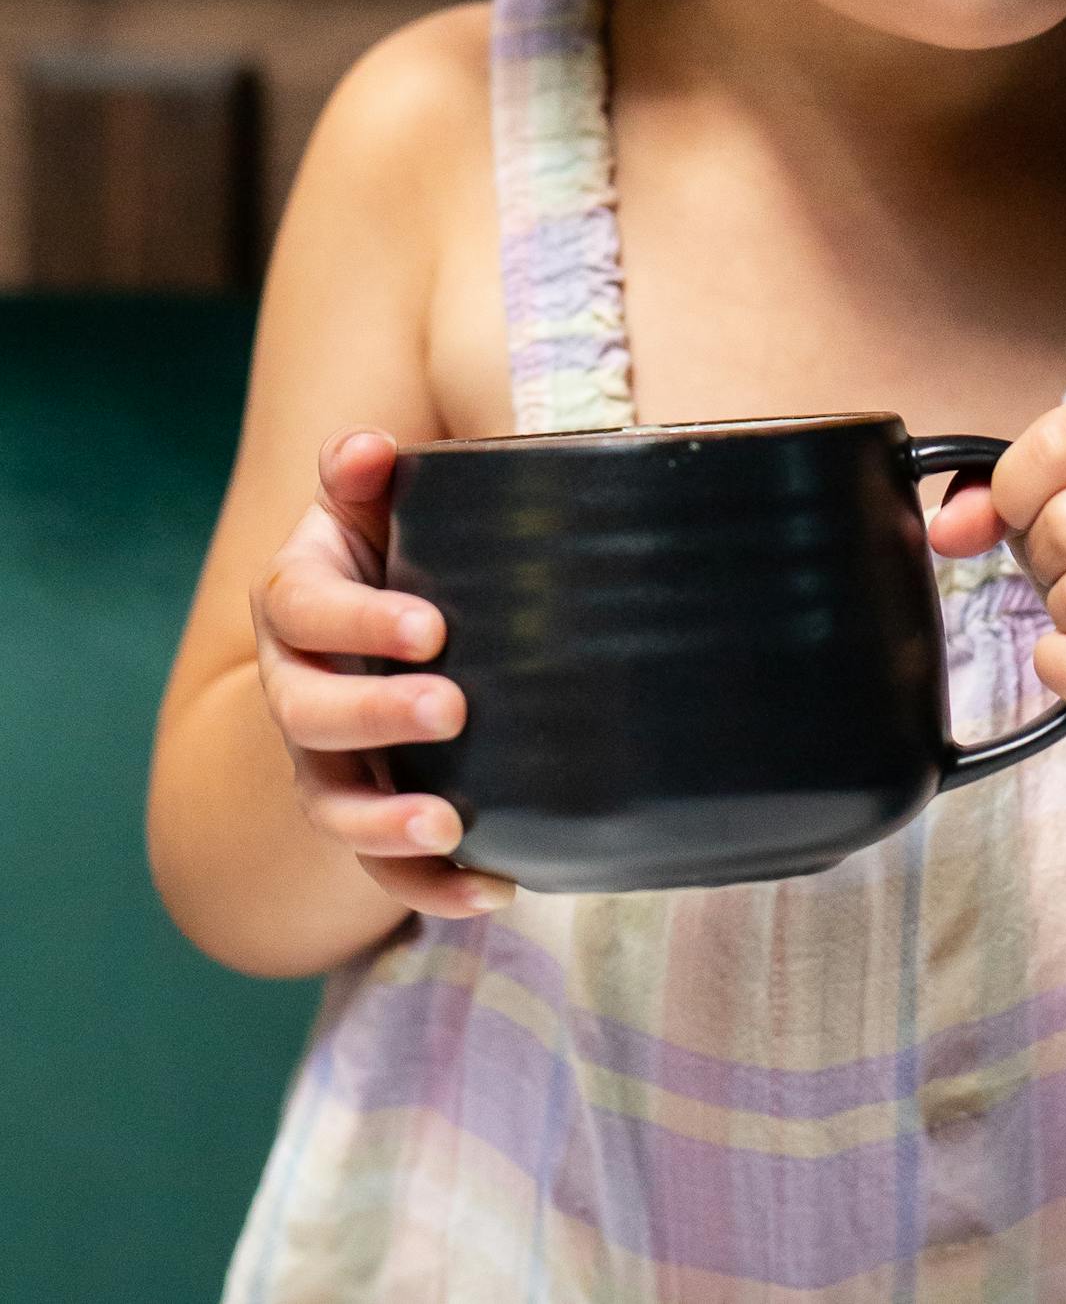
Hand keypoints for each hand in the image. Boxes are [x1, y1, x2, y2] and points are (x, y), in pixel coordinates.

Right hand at [250, 428, 513, 918]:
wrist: (384, 626)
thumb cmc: (392, 547)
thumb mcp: (374, 504)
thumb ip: (364, 473)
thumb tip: (366, 449)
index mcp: (296, 602)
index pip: (304, 610)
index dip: (359, 621)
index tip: (432, 627)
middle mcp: (296, 687)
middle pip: (309, 714)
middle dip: (375, 717)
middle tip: (452, 709)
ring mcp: (326, 761)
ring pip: (333, 805)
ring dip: (388, 822)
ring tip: (450, 824)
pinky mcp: (366, 813)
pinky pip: (382, 867)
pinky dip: (431, 887)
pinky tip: (495, 889)